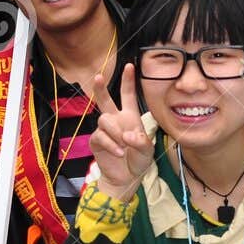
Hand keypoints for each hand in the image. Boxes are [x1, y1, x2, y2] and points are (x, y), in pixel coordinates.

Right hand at [85, 64, 154, 199]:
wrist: (126, 177)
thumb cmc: (139, 161)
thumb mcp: (147, 151)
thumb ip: (140, 141)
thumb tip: (127, 135)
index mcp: (130, 117)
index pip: (128, 96)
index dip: (128, 81)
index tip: (129, 65)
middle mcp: (116, 120)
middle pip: (106, 101)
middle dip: (101, 88)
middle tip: (97, 76)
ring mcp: (105, 131)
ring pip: (104, 120)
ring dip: (115, 132)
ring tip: (123, 145)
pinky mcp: (96, 141)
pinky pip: (100, 137)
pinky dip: (110, 145)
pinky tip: (118, 153)